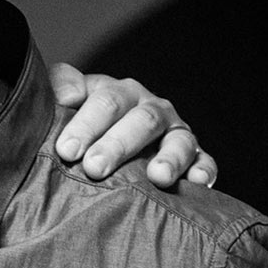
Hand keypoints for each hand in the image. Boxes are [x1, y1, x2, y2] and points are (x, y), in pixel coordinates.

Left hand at [50, 63, 216, 187]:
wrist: (112, 134)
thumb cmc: (84, 117)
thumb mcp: (71, 95)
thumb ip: (62, 85)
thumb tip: (65, 95)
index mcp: (120, 92)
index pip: (106, 102)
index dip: (86, 125)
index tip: (66, 150)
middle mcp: (152, 109)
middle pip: (141, 121)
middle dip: (117, 145)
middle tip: (94, 167)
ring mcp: (176, 132)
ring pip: (178, 141)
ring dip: (169, 159)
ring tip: (157, 177)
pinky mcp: (195, 156)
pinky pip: (205, 162)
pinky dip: (204, 170)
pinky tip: (197, 182)